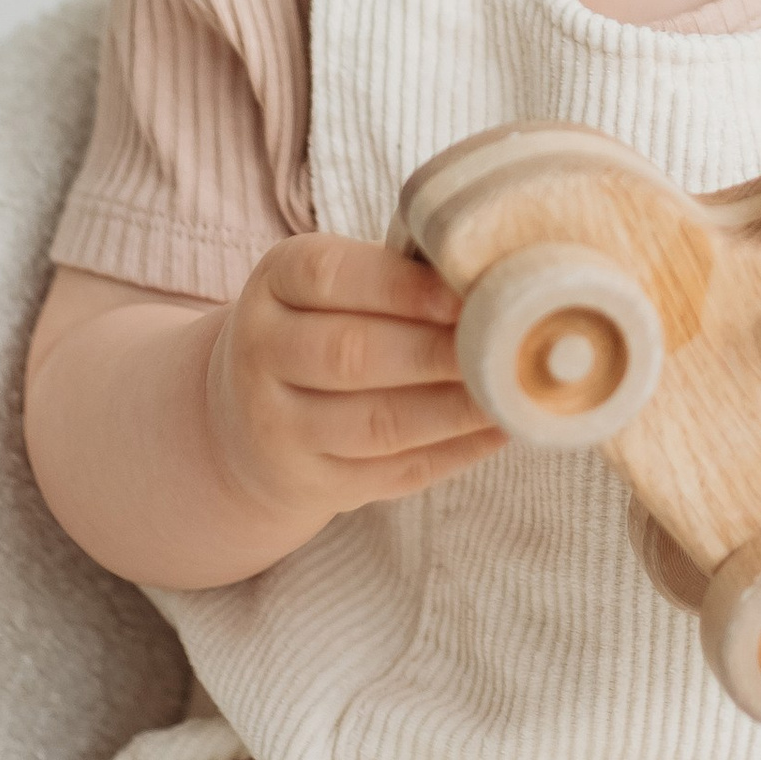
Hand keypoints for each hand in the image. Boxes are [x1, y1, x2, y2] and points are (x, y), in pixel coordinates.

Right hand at [202, 234, 503, 531]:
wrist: (249, 416)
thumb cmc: (326, 326)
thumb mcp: (337, 286)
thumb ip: (402, 277)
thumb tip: (493, 281)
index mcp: (275, 282)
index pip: (329, 276)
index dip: (402, 287)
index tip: (465, 296)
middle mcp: (261, 351)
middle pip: (351, 355)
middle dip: (437, 354)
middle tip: (505, 347)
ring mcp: (277, 426)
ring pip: (375, 423)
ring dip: (454, 411)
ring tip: (511, 393)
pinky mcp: (309, 483)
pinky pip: (390, 473)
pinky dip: (453, 453)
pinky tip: (496, 432)